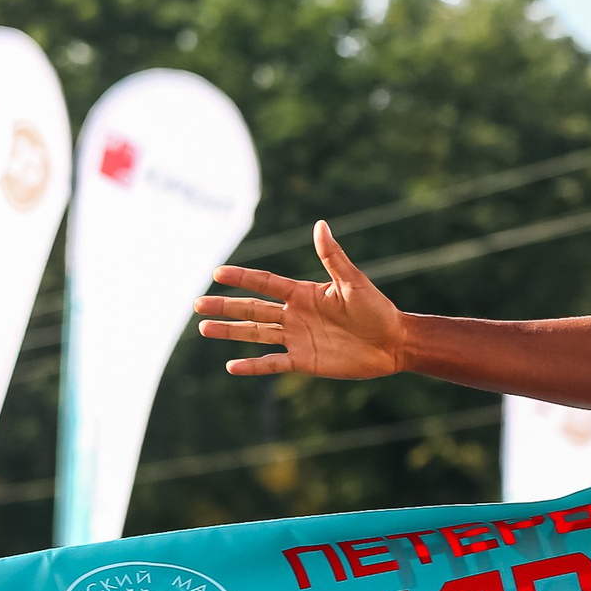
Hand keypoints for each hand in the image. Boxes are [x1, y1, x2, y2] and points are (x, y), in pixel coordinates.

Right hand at [196, 222, 405, 378]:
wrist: (393, 342)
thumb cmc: (377, 308)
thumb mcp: (353, 281)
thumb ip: (332, 257)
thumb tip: (320, 224)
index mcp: (303, 293)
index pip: (265, 283)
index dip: (242, 278)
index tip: (217, 273)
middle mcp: (294, 315)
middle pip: (252, 309)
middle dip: (225, 306)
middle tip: (196, 303)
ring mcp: (296, 338)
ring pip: (255, 334)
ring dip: (230, 332)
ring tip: (203, 327)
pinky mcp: (303, 361)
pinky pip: (273, 363)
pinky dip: (253, 366)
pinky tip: (231, 366)